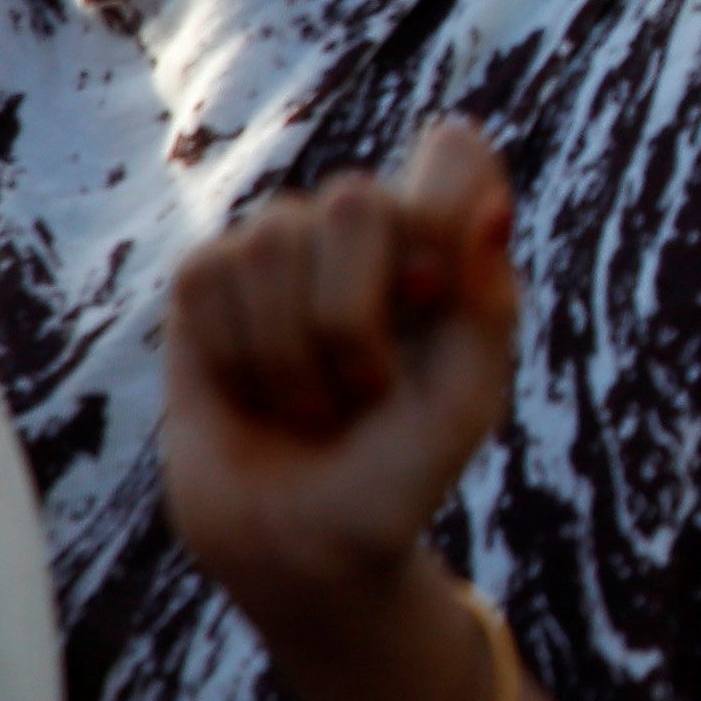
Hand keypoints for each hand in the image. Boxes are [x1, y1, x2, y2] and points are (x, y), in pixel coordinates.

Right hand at [162, 120, 520, 643]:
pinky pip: (207, 275)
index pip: (451, 153)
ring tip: (311, 406)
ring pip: (272, 239)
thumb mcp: (465, 401)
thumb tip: (495, 208)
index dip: (438, 213)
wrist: (305, 547)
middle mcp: (362, 230)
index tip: (430, 298)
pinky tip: (254, 392)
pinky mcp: (205, 283)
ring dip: (292, 353)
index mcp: (443, 243)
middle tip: (366, 391)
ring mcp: (280, 248)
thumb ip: (489, 304)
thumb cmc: (401, 470)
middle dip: (354, 316)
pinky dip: (235, 355)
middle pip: (356, 199)